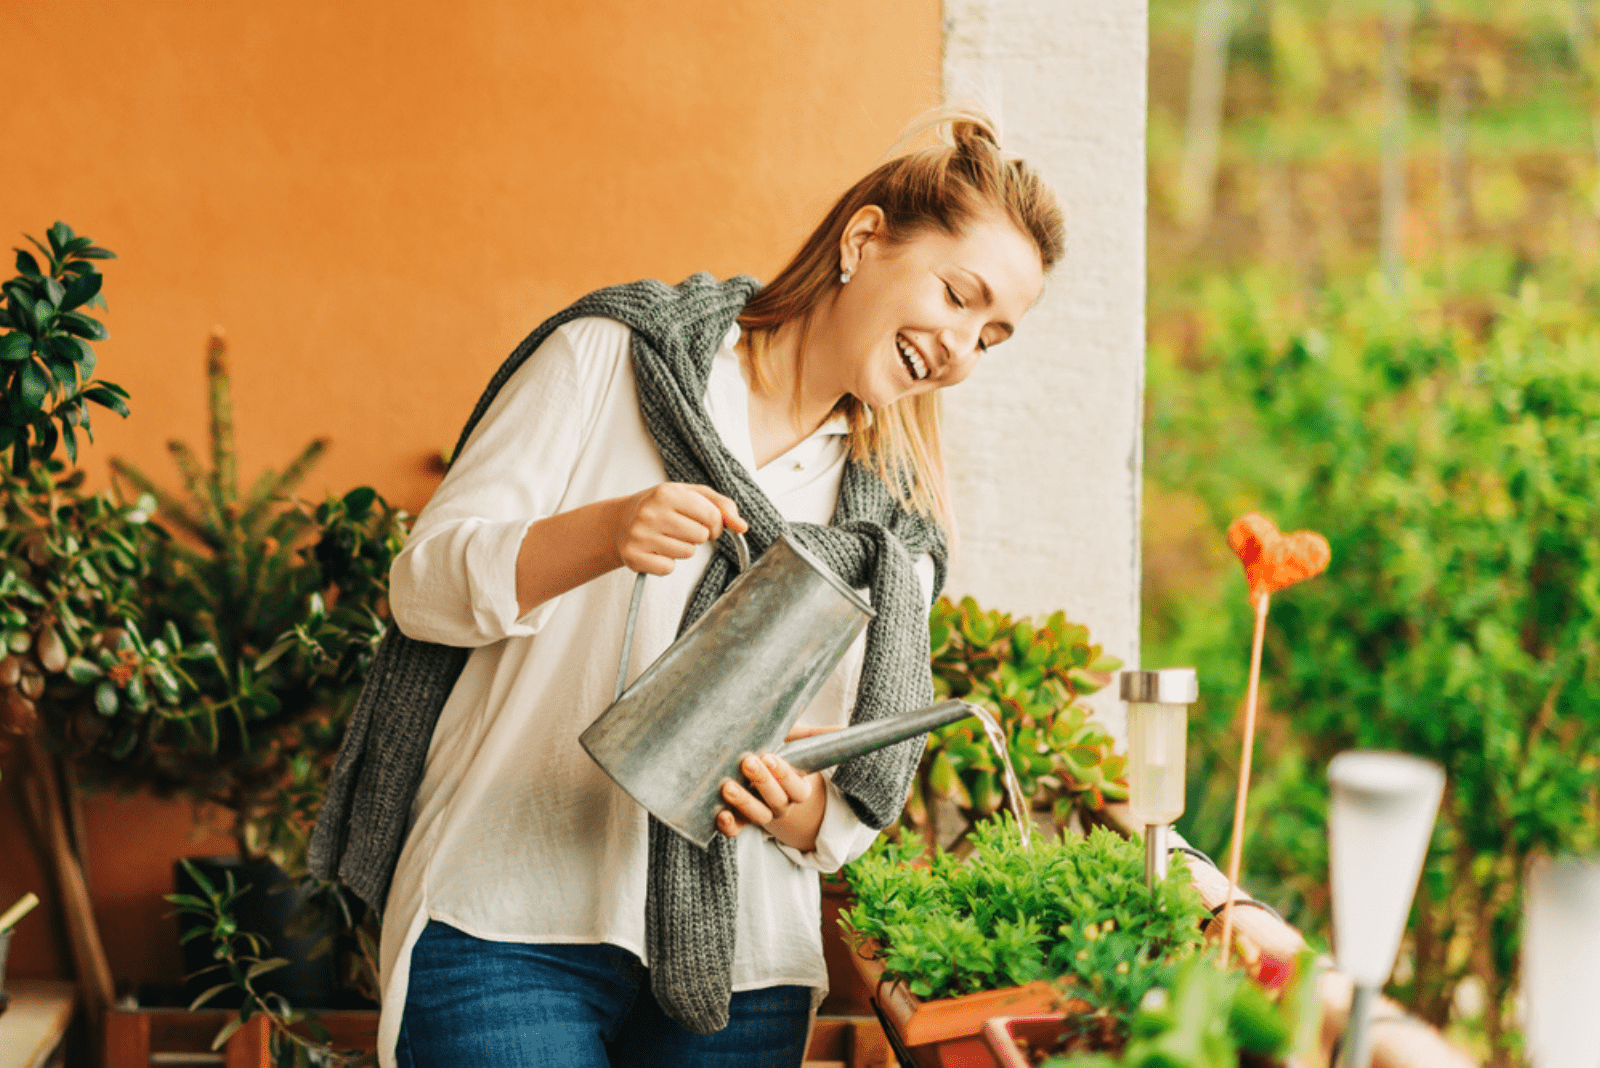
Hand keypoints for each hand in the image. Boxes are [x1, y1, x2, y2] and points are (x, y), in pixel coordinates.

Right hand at [615, 482, 747, 575]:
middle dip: (698, 536)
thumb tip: (742, 527)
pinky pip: (668, 568)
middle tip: (683, 530)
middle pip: (700, 536)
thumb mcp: (692, 495)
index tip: (708, 524)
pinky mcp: (633, 556)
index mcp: (667, 493)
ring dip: (683, 549)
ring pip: (686, 553)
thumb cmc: (664, 507)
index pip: (712, 515)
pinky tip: (657, 550)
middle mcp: (650, 512)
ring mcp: (639, 535)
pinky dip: (667, 563)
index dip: (716, 524)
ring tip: (668, 538)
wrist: (621, 521)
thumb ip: (722, 506)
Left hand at [717, 725, 839, 851]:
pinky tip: (720, 814)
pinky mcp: (740, 821)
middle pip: (777, 801)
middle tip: (748, 762)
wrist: (756, 774)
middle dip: (763, 783)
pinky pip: (736, 830)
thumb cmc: (778, 753)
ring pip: (759, 816)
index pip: (797, 788)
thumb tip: (844, 728)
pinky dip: (729, 825)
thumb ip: (814, 736)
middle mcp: (781, 804)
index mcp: (797, 788)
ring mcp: (761, 814)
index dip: (785, 776)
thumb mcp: (795, 743)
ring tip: (728, 786)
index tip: (770, 757)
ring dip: (744, 803)